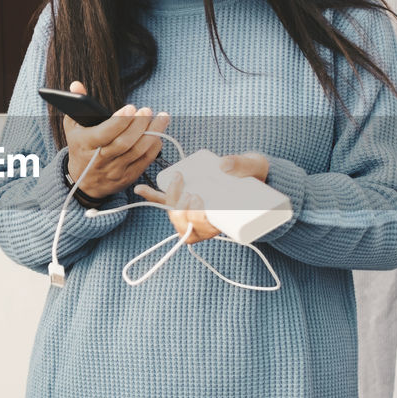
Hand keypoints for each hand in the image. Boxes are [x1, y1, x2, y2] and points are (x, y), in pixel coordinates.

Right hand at [63, 80, 170, 198]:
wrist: (83, 182)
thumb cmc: (80, 148)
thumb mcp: (73, 127)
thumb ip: (76, 105)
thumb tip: (76, 84)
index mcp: (85, 145)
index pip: (104, 134)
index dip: (119, 121)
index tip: (131, 107)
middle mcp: (100, 160)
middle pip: (124, 143)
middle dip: (139, 124)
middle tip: (147, 110)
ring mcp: (115, 170)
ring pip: (138, 151)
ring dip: (153, 133)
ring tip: (162, 117)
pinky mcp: (128, 177)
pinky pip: (145, 161)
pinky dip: (154, 146)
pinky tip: (158, 133)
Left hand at [133, 151, 270, 244]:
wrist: (255, 172)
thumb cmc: (257, 175)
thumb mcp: (254, 168)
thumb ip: (242, 165)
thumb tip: (223, 164)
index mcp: (220, 223)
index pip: (199, 232)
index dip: (195, 222)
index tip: (200, 202)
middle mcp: (202, 220)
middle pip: (183, 224)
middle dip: (181, 211)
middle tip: (193, 193)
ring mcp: (191, 208)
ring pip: (173, 213)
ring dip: (170, 201)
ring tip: (178, 180)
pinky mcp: (185, 195)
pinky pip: (164, 201)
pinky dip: (152, 196)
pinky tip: (139, 189)